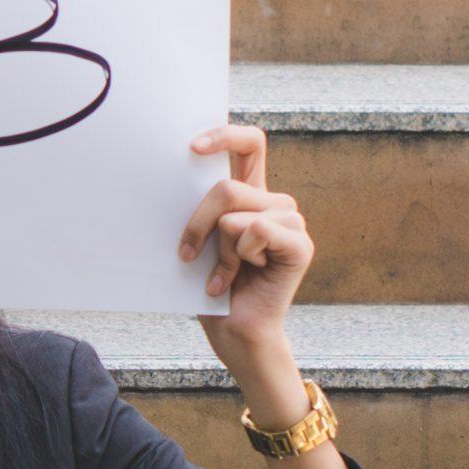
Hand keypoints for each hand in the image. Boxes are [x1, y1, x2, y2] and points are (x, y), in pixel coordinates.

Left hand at [177, 125, 311, 374]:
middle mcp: (274, 203)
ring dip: (219, 251)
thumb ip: (199, 208)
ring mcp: (290, 223)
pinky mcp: (300, 245)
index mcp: (252, 195)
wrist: (233, 332)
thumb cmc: (208, 288)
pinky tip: (239, 280)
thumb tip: (169, 176)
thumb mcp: (197, 240)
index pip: (250, 144)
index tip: (192, 146)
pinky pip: (258, 230)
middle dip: (197, 222)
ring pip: (234, 215)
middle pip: (226, 188)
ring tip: (223, 275)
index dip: (225, 136)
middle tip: (187, 254)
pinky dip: (239, 258)